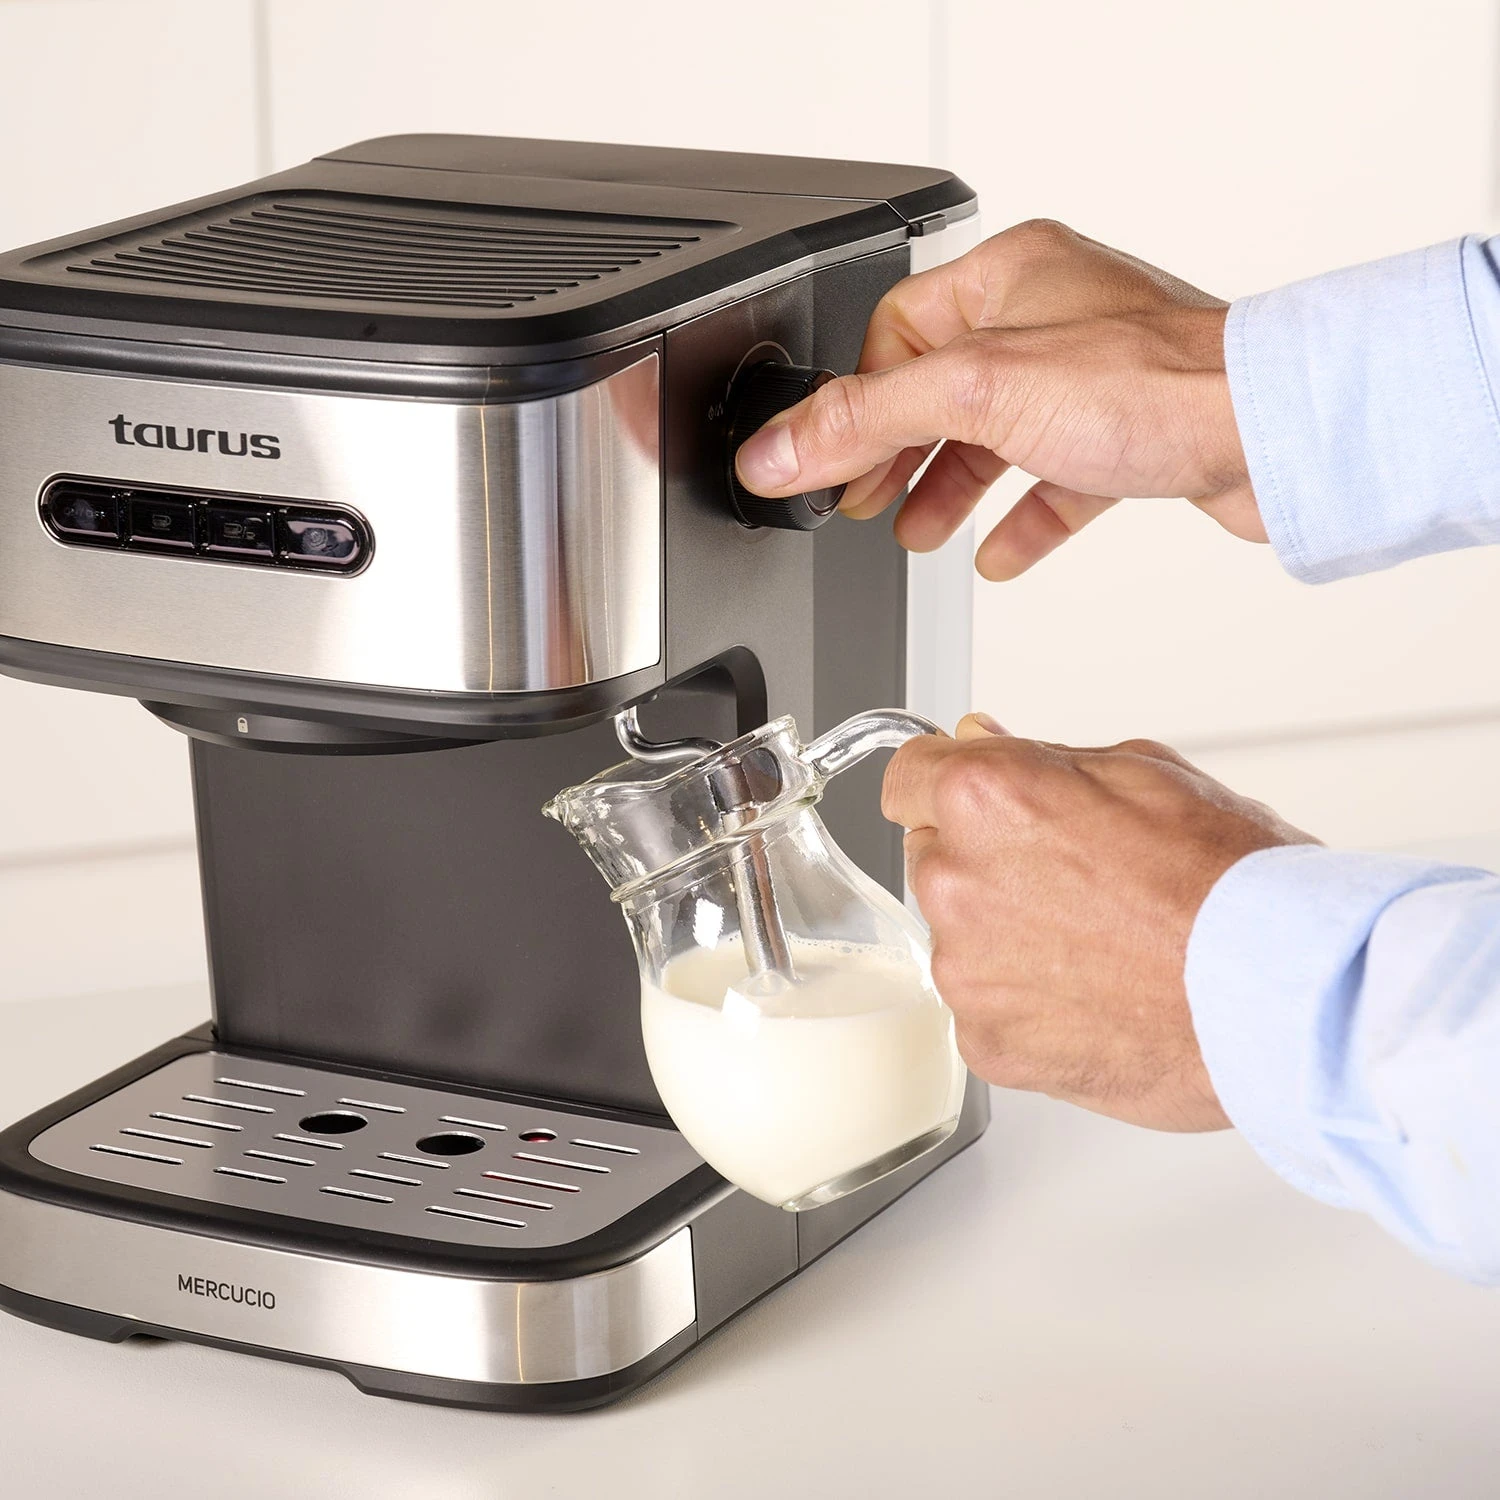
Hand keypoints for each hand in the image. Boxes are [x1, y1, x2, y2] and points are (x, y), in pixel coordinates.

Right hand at [734, 220, 1262, 579]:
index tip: (822, 465)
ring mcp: (1094, 377)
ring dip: (952, 490)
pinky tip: (999, 555)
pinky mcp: (1132, 433)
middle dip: (901, 457)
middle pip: (942, 391)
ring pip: (998, 436)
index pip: (894, 337)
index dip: (855, 408)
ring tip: (917, 533)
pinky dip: (1022, 517)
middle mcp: (1052, 316)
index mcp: (1009, 276)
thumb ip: (865, 421)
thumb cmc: (1154, 386)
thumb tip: (776, 451)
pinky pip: (1057, 477)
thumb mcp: (977, 396)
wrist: (1275, 435)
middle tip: (865, 502)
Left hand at [886, 715, 1313, 1130]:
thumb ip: (1040, 759)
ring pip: (958, 936)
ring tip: (1099, 946)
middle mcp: (957, 880)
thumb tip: (981, 742)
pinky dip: (1026, 1004)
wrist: (1287, 999)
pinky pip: (985, 1008)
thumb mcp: (1146, 772)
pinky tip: (1095, 995)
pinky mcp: (986, 1042)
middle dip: (984, 861)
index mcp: (986, 798)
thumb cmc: (1235, 886)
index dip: (944, 786)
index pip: (908, 777)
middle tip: (1072, 881)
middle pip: (933, 856)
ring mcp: (966, 969)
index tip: (972, 803)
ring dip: (1004, 936)